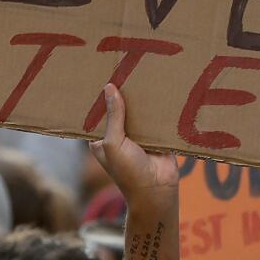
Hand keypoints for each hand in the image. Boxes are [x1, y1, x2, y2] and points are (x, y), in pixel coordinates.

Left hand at [89, 84, 177, 207]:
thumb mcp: (113, 143)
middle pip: (120, 111)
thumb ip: (114, 116)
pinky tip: (160, 89)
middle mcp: (118, 137)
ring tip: (142, 73)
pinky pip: (155, 120)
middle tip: (124, 68)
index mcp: (101, 140)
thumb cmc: (128, 172)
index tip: (101, 76)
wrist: (157, 191)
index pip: (98, 115)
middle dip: (123, 95)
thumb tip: (110, 88)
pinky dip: (158, 109)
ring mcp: (138, 137)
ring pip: (138, 114)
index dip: (100, 99)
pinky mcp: (156, 138)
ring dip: (141, 101)